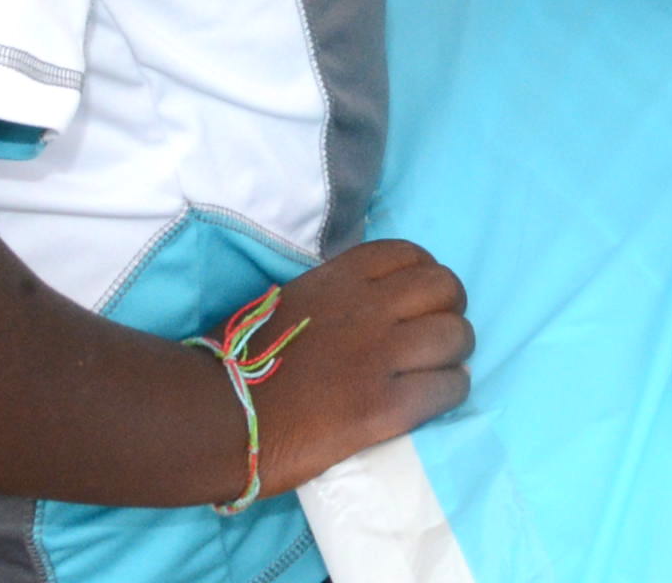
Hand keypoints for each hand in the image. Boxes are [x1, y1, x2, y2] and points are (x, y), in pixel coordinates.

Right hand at [222, 238, 473, 496]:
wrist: (215, 416)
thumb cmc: (237, 363)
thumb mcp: (287, 302)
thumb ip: (331, 297)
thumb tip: (363, 306)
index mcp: (339, 279)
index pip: (410, 254)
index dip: (426, 275)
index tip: (421, 300)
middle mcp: (368, 307)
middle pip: (446, 288)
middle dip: (450, 310)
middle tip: (437, 336)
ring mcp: (380, 355)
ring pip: (456, 336)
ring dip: (455, 352)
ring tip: (440, 369)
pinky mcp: (385, 405)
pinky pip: (448, 387)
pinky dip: (450, 391)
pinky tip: (435, 399)